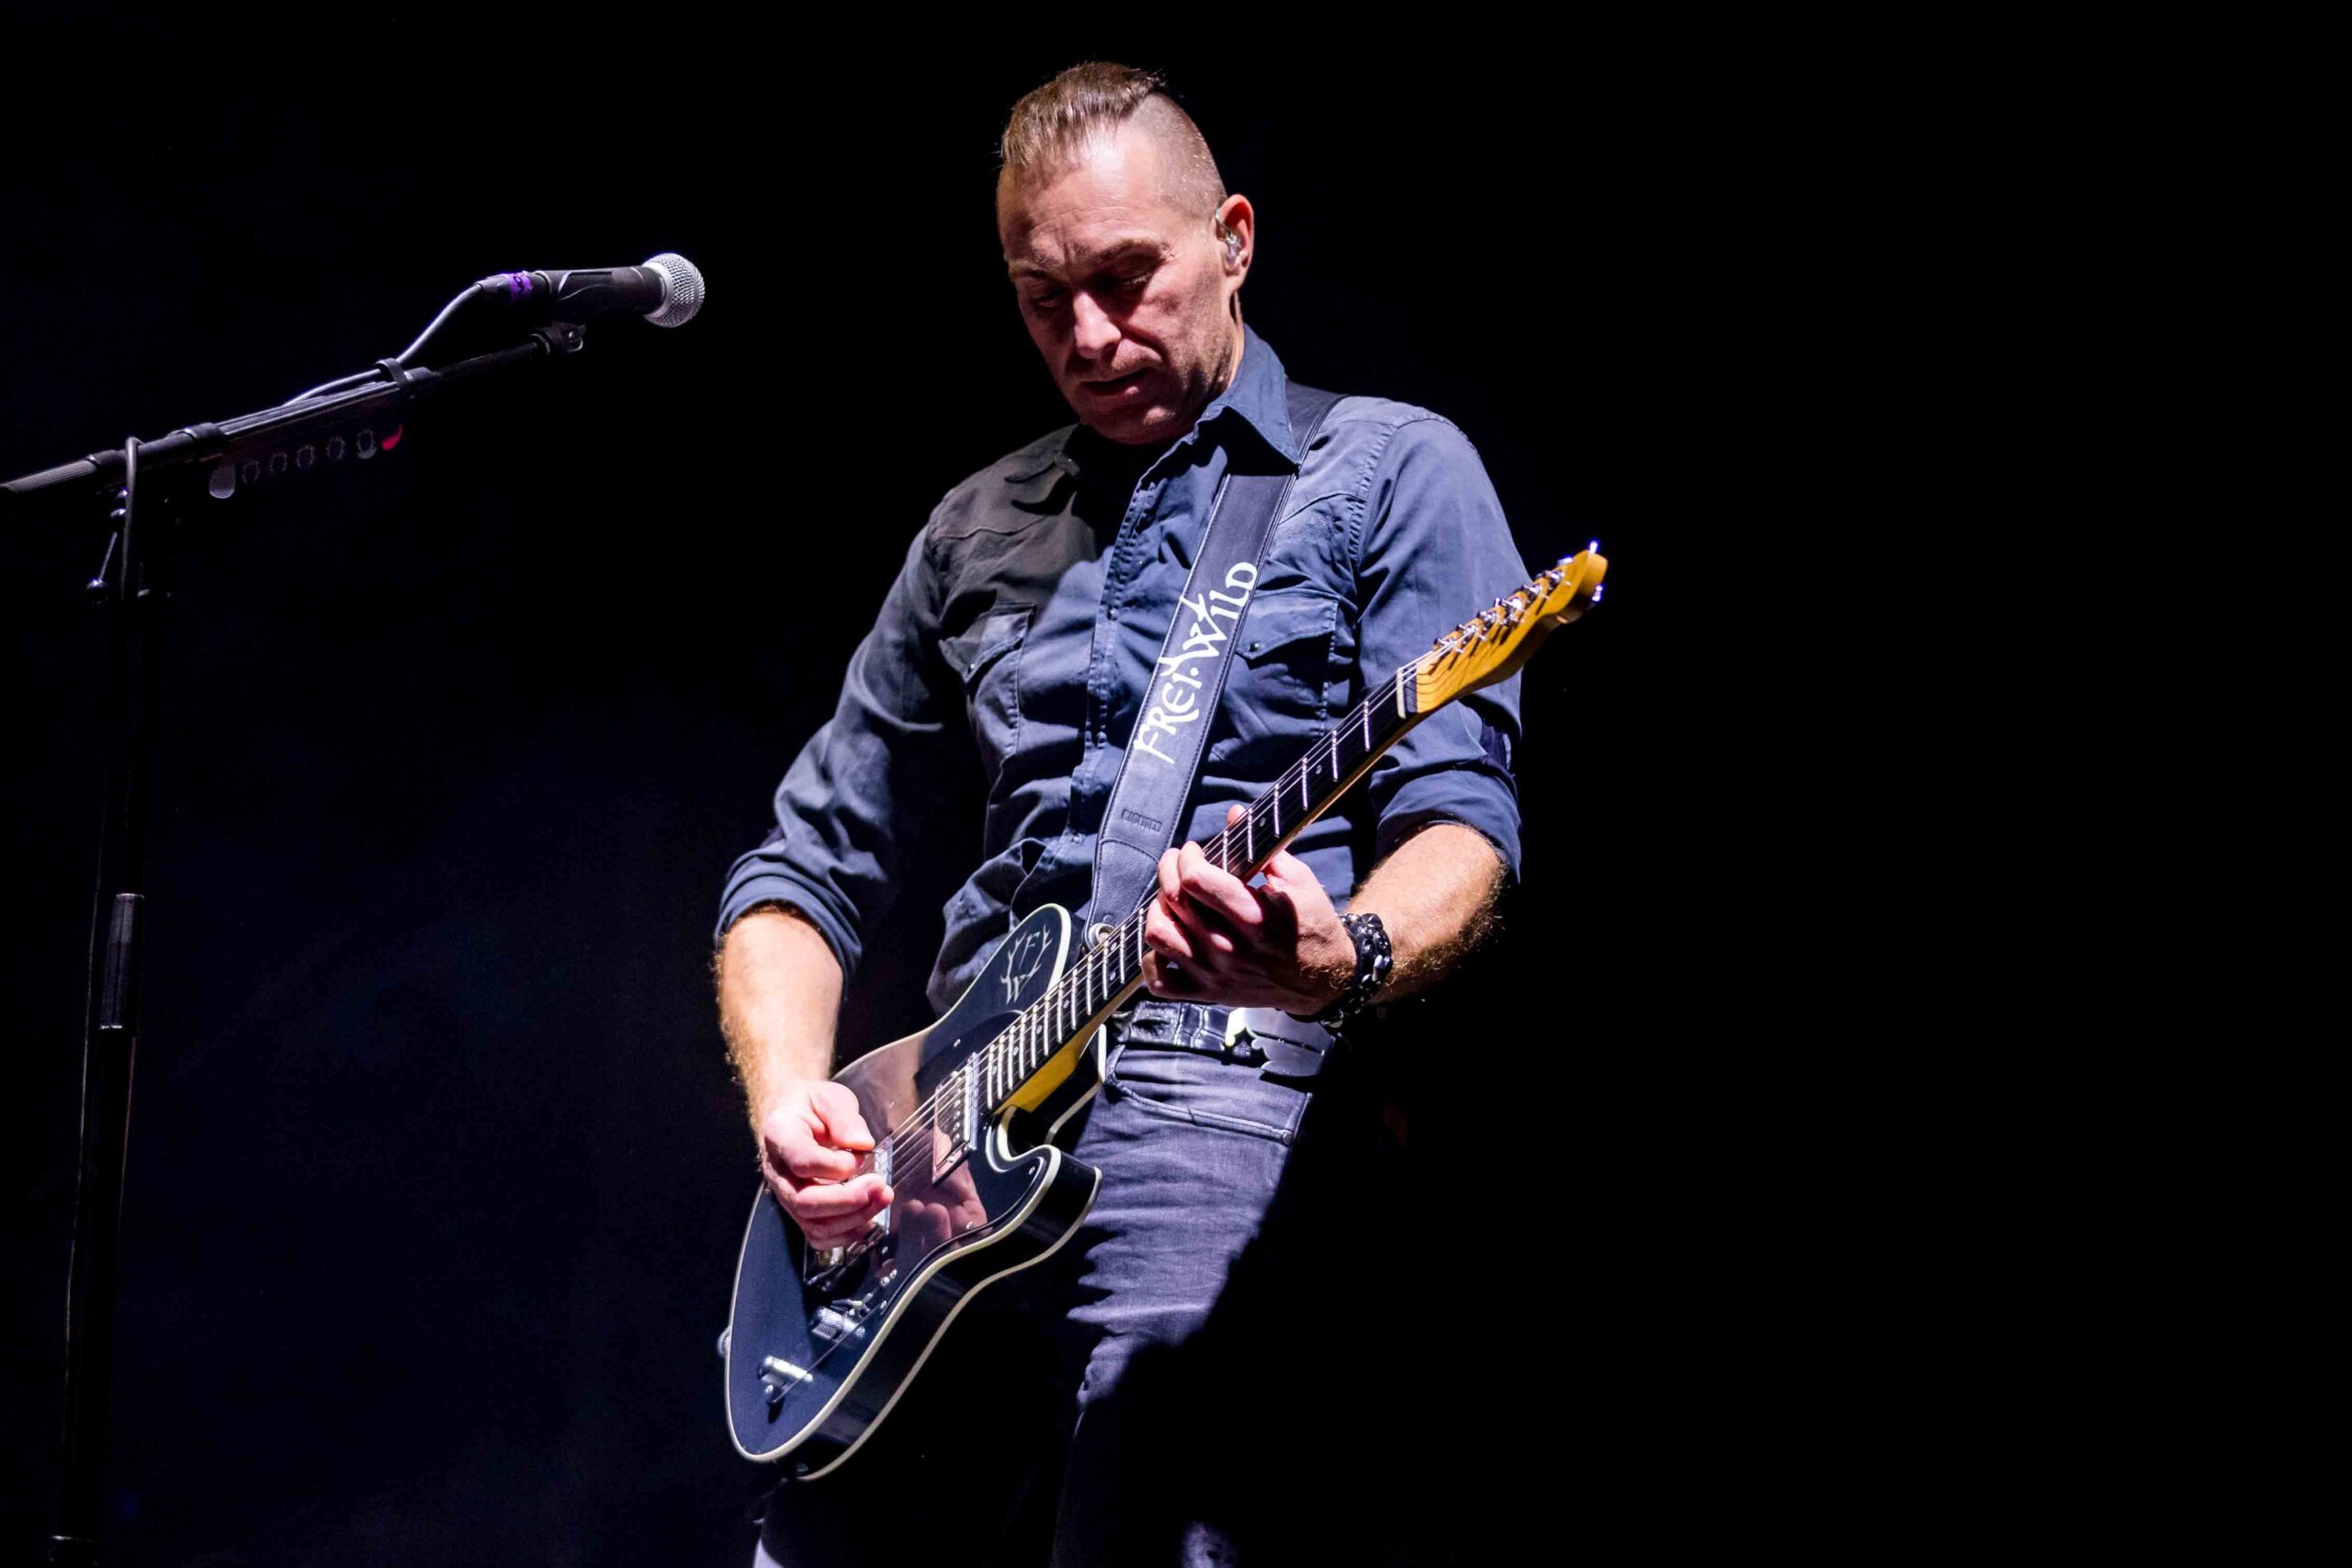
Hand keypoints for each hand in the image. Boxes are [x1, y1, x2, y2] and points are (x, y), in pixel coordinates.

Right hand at [754, 1077, 893, 1250]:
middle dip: (848, 1200)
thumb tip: (862, 1144)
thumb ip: (844, 1118)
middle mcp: (778, 1171)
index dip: (834, 1166)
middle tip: (879, 1186)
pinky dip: (846, 1233)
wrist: (792, 1115)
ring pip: (813, 1224)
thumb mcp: (830, 1097)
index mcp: (780, 1136)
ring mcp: (786, 1194)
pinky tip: (869, 1218)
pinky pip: (817, 1235)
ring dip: (853, 1218)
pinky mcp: (800, 1210)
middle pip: (805, 1202)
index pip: (802, 1161)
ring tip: (882, 1199)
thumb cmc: (811, 1106)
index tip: (859, 1155)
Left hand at [1141, 804, 1355, 1013]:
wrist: (1322, 980)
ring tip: (1171, 898)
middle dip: (1170, 870)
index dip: (1188, 857)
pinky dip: (1152, 959)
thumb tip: (1234, 813)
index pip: (1196, 879)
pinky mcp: (1206, 994)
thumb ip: (1264, 848)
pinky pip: (1158, 981)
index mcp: (1253, 916)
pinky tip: (1169, 940)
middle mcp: (1228, 948)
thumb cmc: (1310, 925)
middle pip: (1175, 900)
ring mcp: (1214, 974)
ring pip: (1159, 935)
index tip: (1194, 851)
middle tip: (1177, 863)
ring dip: (1158, 909)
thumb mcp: (1299, 881)